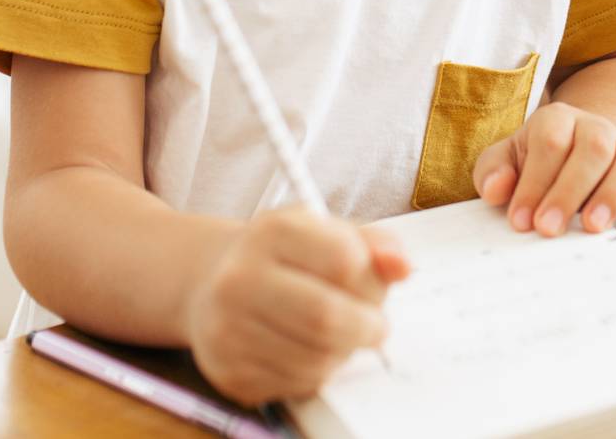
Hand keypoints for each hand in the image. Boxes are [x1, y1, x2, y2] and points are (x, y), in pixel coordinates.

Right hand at [184, 207, 410, 406]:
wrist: (213, 282)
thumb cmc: (285, 257)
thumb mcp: (325, 232)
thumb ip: (373, 244)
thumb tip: (402, 266)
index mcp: (271, 232)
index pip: (345, 260)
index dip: (374, 282)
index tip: (377, 291)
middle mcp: (240, 278)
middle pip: (326, 317)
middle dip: (366, 327)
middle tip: (375, 327)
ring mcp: (227, 327)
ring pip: (316, 359)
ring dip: (344, 353)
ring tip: (340, 337)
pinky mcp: (228, 370)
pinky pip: (296, 384)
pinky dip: (317, 373)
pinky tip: (309, 351)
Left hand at [473, 101, 615, 237]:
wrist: (572, 154)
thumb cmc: (534, 162)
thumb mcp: (506, 159)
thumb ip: (493, 171)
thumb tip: (496, 188)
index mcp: (558, 119)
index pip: (551, 140)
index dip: (534, 181)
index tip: (520, 220)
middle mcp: (597, 128)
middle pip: (593, 147)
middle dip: (569, 191)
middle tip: (548, 228)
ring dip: (613, 194)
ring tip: (592, 228)